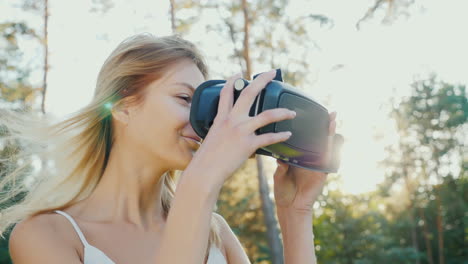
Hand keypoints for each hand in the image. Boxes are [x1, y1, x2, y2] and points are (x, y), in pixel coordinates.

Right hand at [189, 70, 295, 187]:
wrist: (205, 171)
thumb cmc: (206, 159)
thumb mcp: (210, 139)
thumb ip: (220, 133)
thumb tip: (226, 135)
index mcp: (221, 118)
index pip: (226, 94)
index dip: (232, 81)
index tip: (239, 73)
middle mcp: (231, 120)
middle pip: (249, 93)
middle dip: (262, 80)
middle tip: (272, 72)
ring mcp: (241, 131)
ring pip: (267, 115)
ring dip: (282, 112)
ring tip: (292, 112)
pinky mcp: (248, 144)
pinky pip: (269, 138)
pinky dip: (280, 136)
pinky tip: (288, 134)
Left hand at [273, 111, 336, 212]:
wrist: (289, 208)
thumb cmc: (284, 190)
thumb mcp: (280, 174)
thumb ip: (282, 164)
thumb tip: (280, 156)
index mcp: (300, 158)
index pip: (307, 140)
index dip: (311, 128)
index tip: (314, 114)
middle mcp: (310, 160)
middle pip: (320, 140)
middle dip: (327, 127)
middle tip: (331, 113)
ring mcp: (317, 166)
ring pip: (326, 148)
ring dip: (331, 135)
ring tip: (333, 121)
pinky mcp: (321, 174)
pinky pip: (327, 161)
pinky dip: (331, 151)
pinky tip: (332, 142)